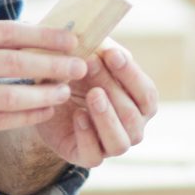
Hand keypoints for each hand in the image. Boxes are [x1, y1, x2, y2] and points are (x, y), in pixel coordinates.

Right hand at [0, 20, 84, 147]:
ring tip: (65, 93)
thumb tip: (21, 37)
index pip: (6, 32)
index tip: (70, 38)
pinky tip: (43, 113)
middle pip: (13, 63)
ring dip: (42, 95)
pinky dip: (23, 118)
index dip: (43, 35)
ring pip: (7, 96)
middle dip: (52, 65)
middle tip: (80, 65)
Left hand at [28, 40, 159, 167]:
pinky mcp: (87, 156)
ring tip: (93, 94)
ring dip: (107, 116)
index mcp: (140, 104)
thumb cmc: (78, 75)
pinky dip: (87, 135)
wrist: (47, 100)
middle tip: (91, 64)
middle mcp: (132, 127)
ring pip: (120, 141)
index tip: (111, 53)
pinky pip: (94, 155)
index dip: (131, 74)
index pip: (147, 94)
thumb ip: (100, 49)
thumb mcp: (89, 57)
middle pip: (132, 115)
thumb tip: (100, 37)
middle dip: (112, 87)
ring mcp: (111, 144)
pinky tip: (78, 115)